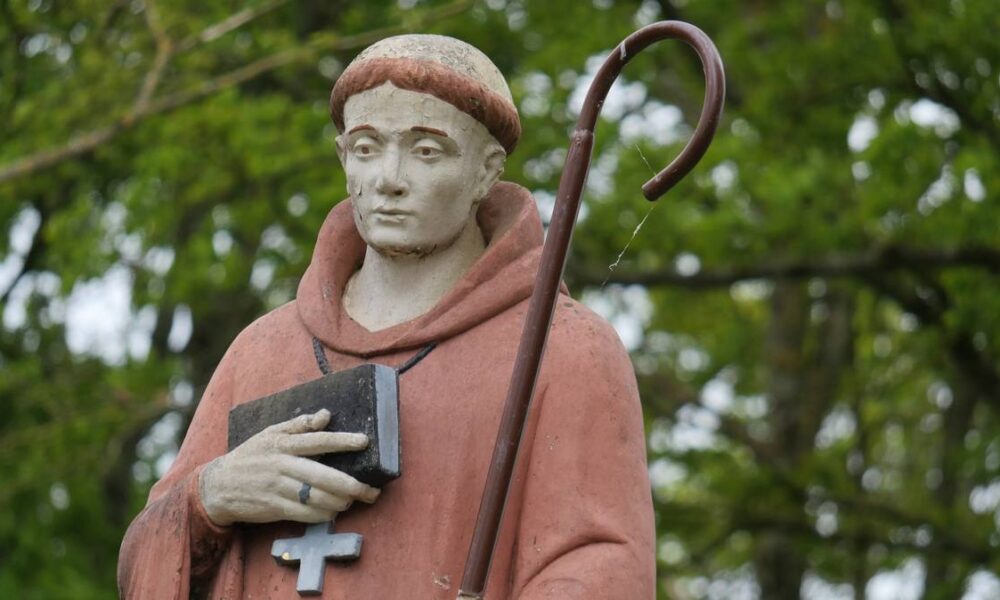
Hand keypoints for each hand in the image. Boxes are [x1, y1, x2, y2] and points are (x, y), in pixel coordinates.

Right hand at [199, 409, 379, 525]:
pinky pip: (305, 514)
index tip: (364, 442)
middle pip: (322, 475)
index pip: (318, 440)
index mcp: (283, 444)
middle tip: (371, 489)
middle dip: (351, 485)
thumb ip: (299, 425)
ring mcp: (278, 488)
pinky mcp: (274, 508)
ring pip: (316, 498)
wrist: (218, 486)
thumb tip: (326, 415)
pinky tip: (334, 511)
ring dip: (340, 502)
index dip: (342, 441)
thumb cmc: (250, 456)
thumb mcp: (270, 434)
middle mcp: (282, 465)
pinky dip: (323, 515)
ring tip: (355, 500)